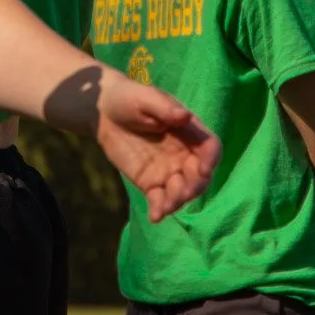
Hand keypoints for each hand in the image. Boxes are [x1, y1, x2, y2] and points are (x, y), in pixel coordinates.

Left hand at [94, 75, 220, 222]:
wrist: (103, 112)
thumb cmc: (129, 98)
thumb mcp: (146, 98)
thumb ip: (165, 108)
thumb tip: (185, 116)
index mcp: (189, 131)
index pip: (210, 147)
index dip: (211, 159)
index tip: (203, 169)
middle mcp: (184, 154)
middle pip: (200, 175)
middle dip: (194, 186)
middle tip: (180, 192)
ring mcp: (169, 171)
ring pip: (182, 191)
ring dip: (178, 201)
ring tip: (164, 207)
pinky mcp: (151, 183)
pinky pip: (160, 200)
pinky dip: (159, 210)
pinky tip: (154, 216)